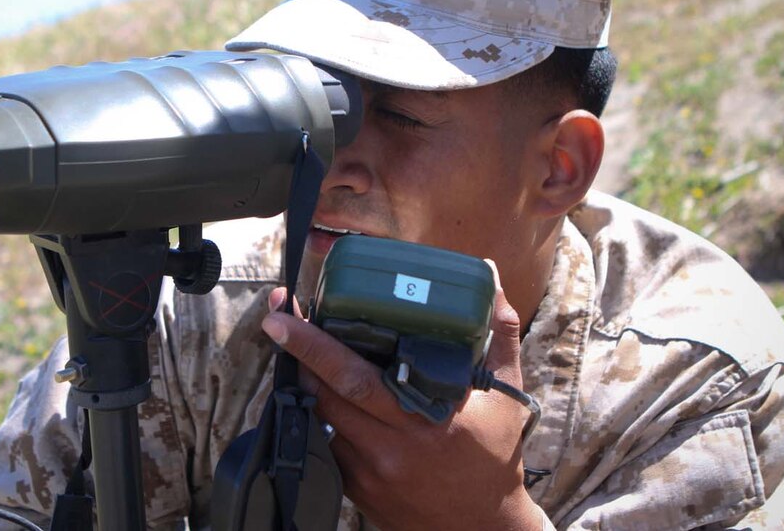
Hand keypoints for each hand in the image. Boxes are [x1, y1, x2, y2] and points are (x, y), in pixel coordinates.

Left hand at [261, 260, 541, 530]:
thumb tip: (491, 278)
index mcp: (427, 420)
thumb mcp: (506, 394)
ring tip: (296, 346)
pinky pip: (326, 443)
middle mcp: (393, 447)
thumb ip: (499, 333)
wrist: (482, 526)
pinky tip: (319, 390)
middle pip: (326, 394)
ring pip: (320, 417)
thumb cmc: (494, 455)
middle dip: (297, 352)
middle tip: (278, 318)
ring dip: (305, 380)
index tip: (288, 315)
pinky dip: (319, 413)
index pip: (356, 378)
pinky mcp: (357, 490)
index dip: (316, 345)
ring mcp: (370, 472)